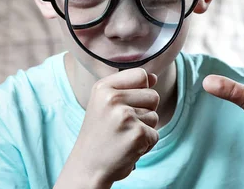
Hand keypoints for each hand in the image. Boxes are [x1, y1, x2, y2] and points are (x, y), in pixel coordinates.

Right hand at [58, 68, 159, 187]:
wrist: (87, 168)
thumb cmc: (100, 135)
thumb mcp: (106, 104)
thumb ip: (130, 87)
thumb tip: (154, 77)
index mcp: (103, 88)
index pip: (141, 75)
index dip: (141, 89)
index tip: (126, 103)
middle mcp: (112, 99)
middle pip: (153, 96)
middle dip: (145, 111)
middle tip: (123, 125)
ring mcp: (125, 117)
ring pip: (155, 116)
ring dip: (144, 129)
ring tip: (123, 136)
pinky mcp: (137, 134)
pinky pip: (155, 134)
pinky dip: (146, 144)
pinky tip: (128, 148)